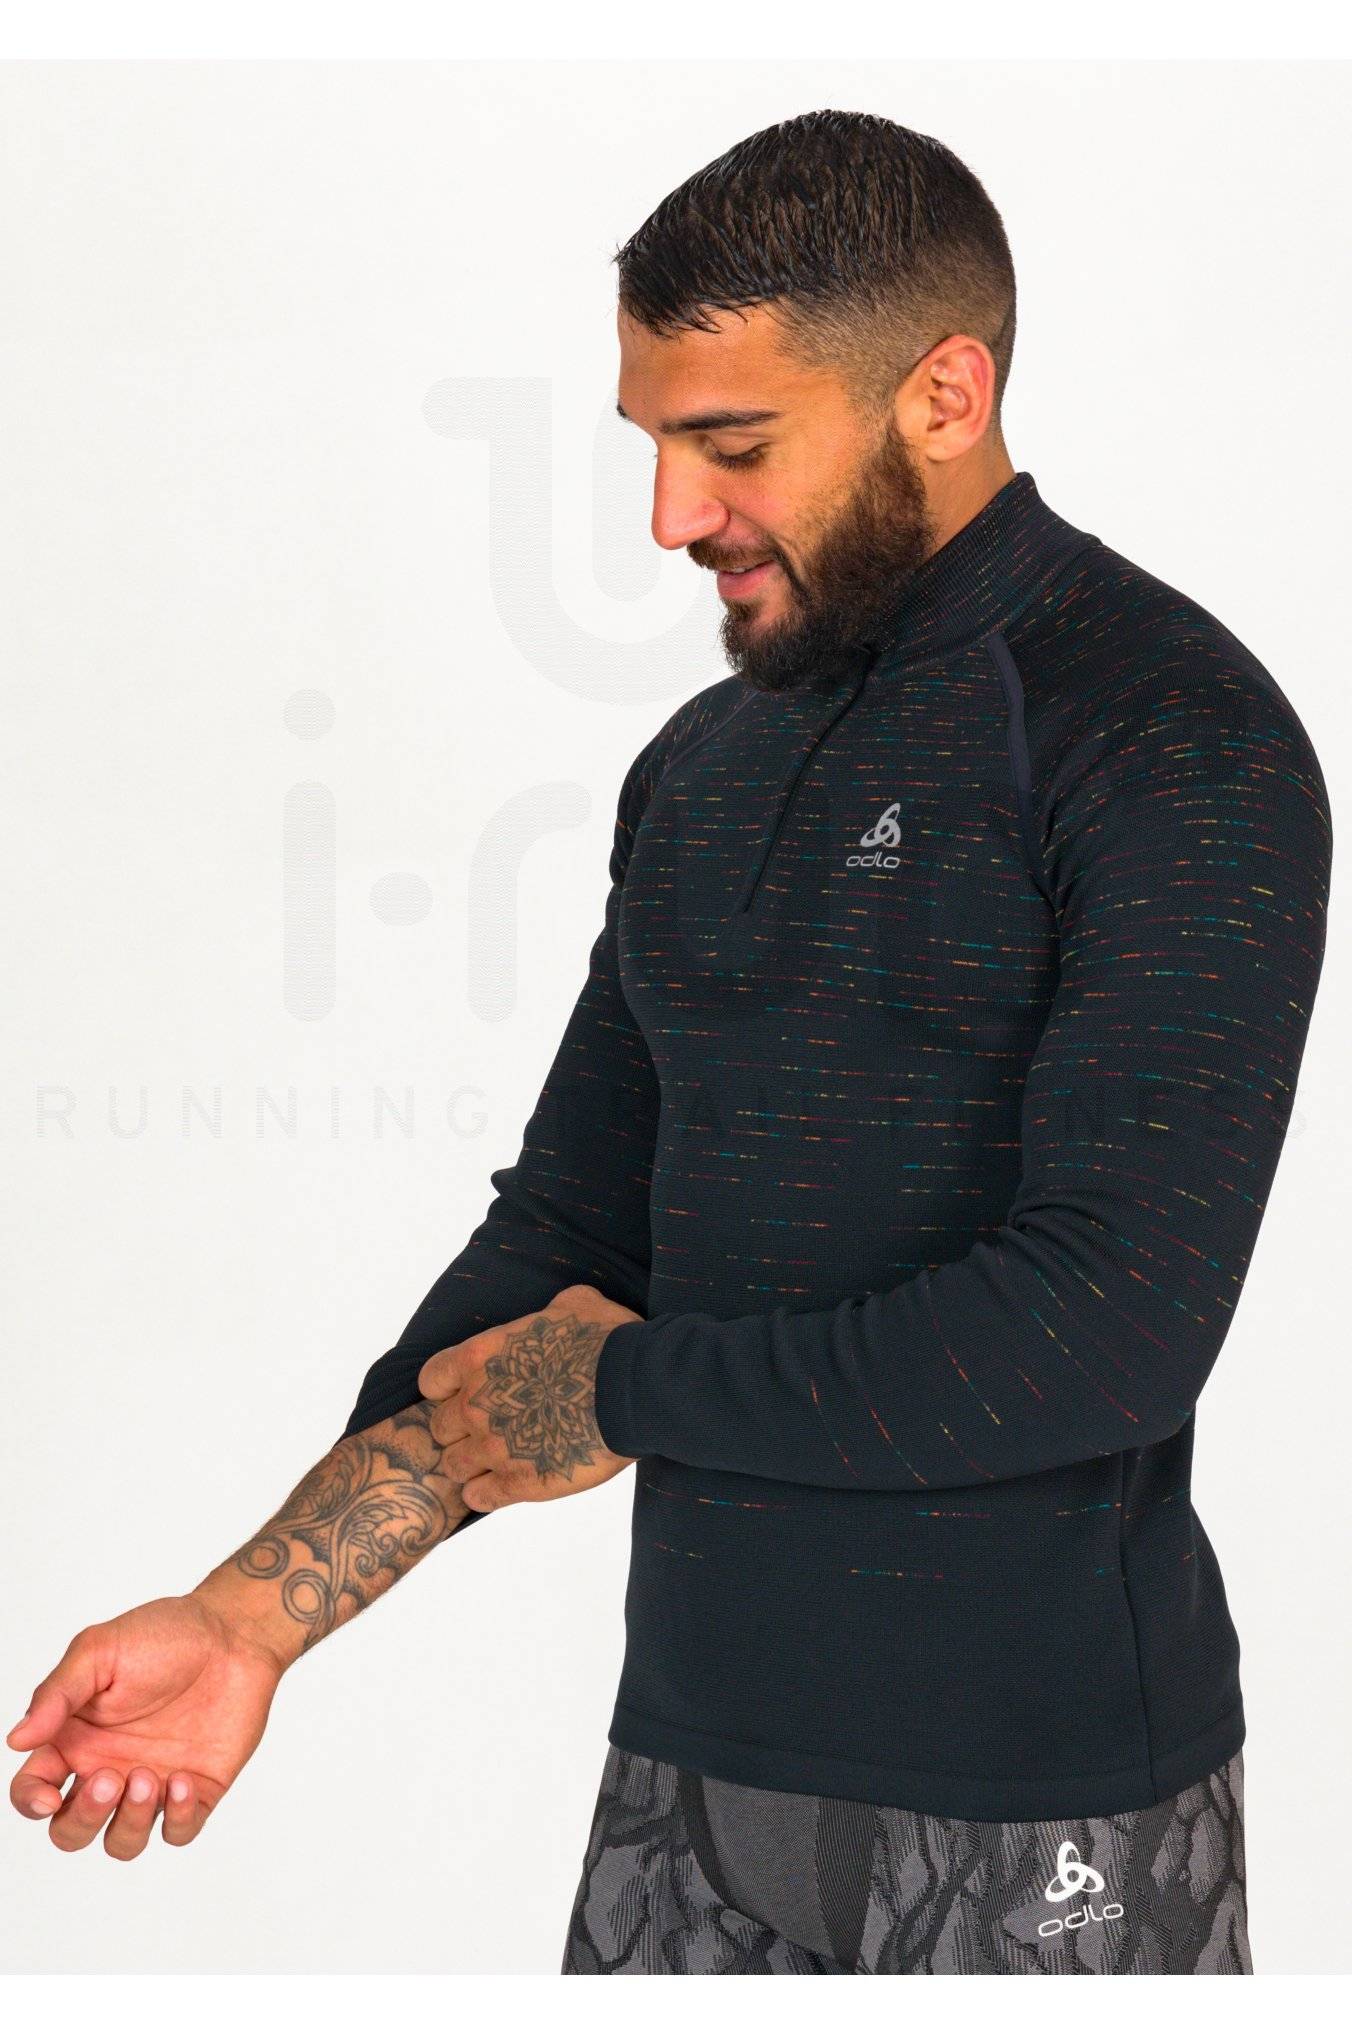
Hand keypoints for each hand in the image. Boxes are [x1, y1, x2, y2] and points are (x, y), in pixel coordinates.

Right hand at [6, 1592, 284, 1858]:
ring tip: (148, 1776)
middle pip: (71, 1830)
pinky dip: (177, 1819)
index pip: (34, 1788)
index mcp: (76, 1738)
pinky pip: (178, 1833)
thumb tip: (16, 1740)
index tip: (50, 1795)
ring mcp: (152, 1783)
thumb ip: (57, 1694)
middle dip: (83, 1818)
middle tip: (110, 1778)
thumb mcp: (100, 1651)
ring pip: (122, 1842)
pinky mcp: (196, 1790)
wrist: (233, 1633)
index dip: (31, 1802)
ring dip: (129, 1822)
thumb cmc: (165, 1634)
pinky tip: (184, 1780)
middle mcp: (108, 1767)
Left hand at [417, 1283, 639, 1512]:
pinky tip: (502, 1485)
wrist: (634, 1388)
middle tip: (489, 1426)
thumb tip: (557, 1313)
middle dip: (459, 1427)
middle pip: (440, 1427)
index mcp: (480, 1358)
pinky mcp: (519, 1483)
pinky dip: (484, 1494)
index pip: (432, 1380)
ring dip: (470, 1463)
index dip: (448, 1387)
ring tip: (495, 1460)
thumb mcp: (577, 1303)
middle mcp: (476, 1404)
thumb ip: (552, 1310)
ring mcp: (494, 1448)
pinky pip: (479, 1498)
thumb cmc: (608, 1342)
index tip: (468, 1390)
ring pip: (453, 1466)